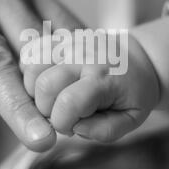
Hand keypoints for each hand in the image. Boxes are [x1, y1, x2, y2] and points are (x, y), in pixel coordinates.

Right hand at [20, 33, 158, 141]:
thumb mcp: (130, 119)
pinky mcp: (59, 37)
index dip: (62, 124)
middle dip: (46, 109)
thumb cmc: (133, 93)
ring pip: (31, 66)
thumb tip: (75, 128)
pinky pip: (31, 52)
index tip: (72, 127)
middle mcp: (83, 55)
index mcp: (103, 77)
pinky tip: (47, 81)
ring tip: (54, 96)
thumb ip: (104, 131)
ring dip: (35, 89)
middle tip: (63, 112)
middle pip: (43, 85)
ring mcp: (69, 42)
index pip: (68, 103)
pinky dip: (31, 71)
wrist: (138, 59)